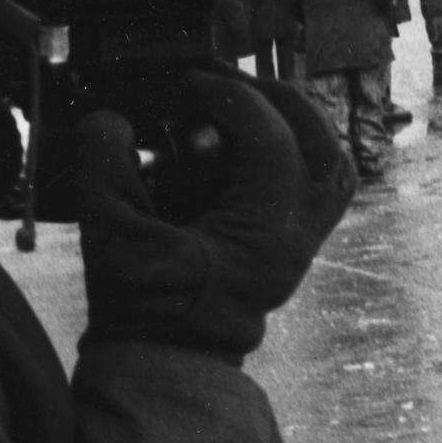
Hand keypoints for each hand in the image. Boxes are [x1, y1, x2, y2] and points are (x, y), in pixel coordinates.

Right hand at [77, 71, 355, 355]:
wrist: (169, 360)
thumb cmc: (142, 309)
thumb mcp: (111, 236)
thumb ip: (106, 170)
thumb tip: (110, 120)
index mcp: (264, 233)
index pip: (270, 140)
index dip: (230, 97)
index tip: (189, 82)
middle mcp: (299, 234)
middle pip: (321, 142)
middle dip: (274, 99)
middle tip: (224, 82)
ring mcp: (306, 239)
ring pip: (335, 162)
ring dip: (298, 123)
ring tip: (250, 102)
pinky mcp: (298, 241)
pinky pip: (325, 184)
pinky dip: (302, 152)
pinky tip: (261, 139)